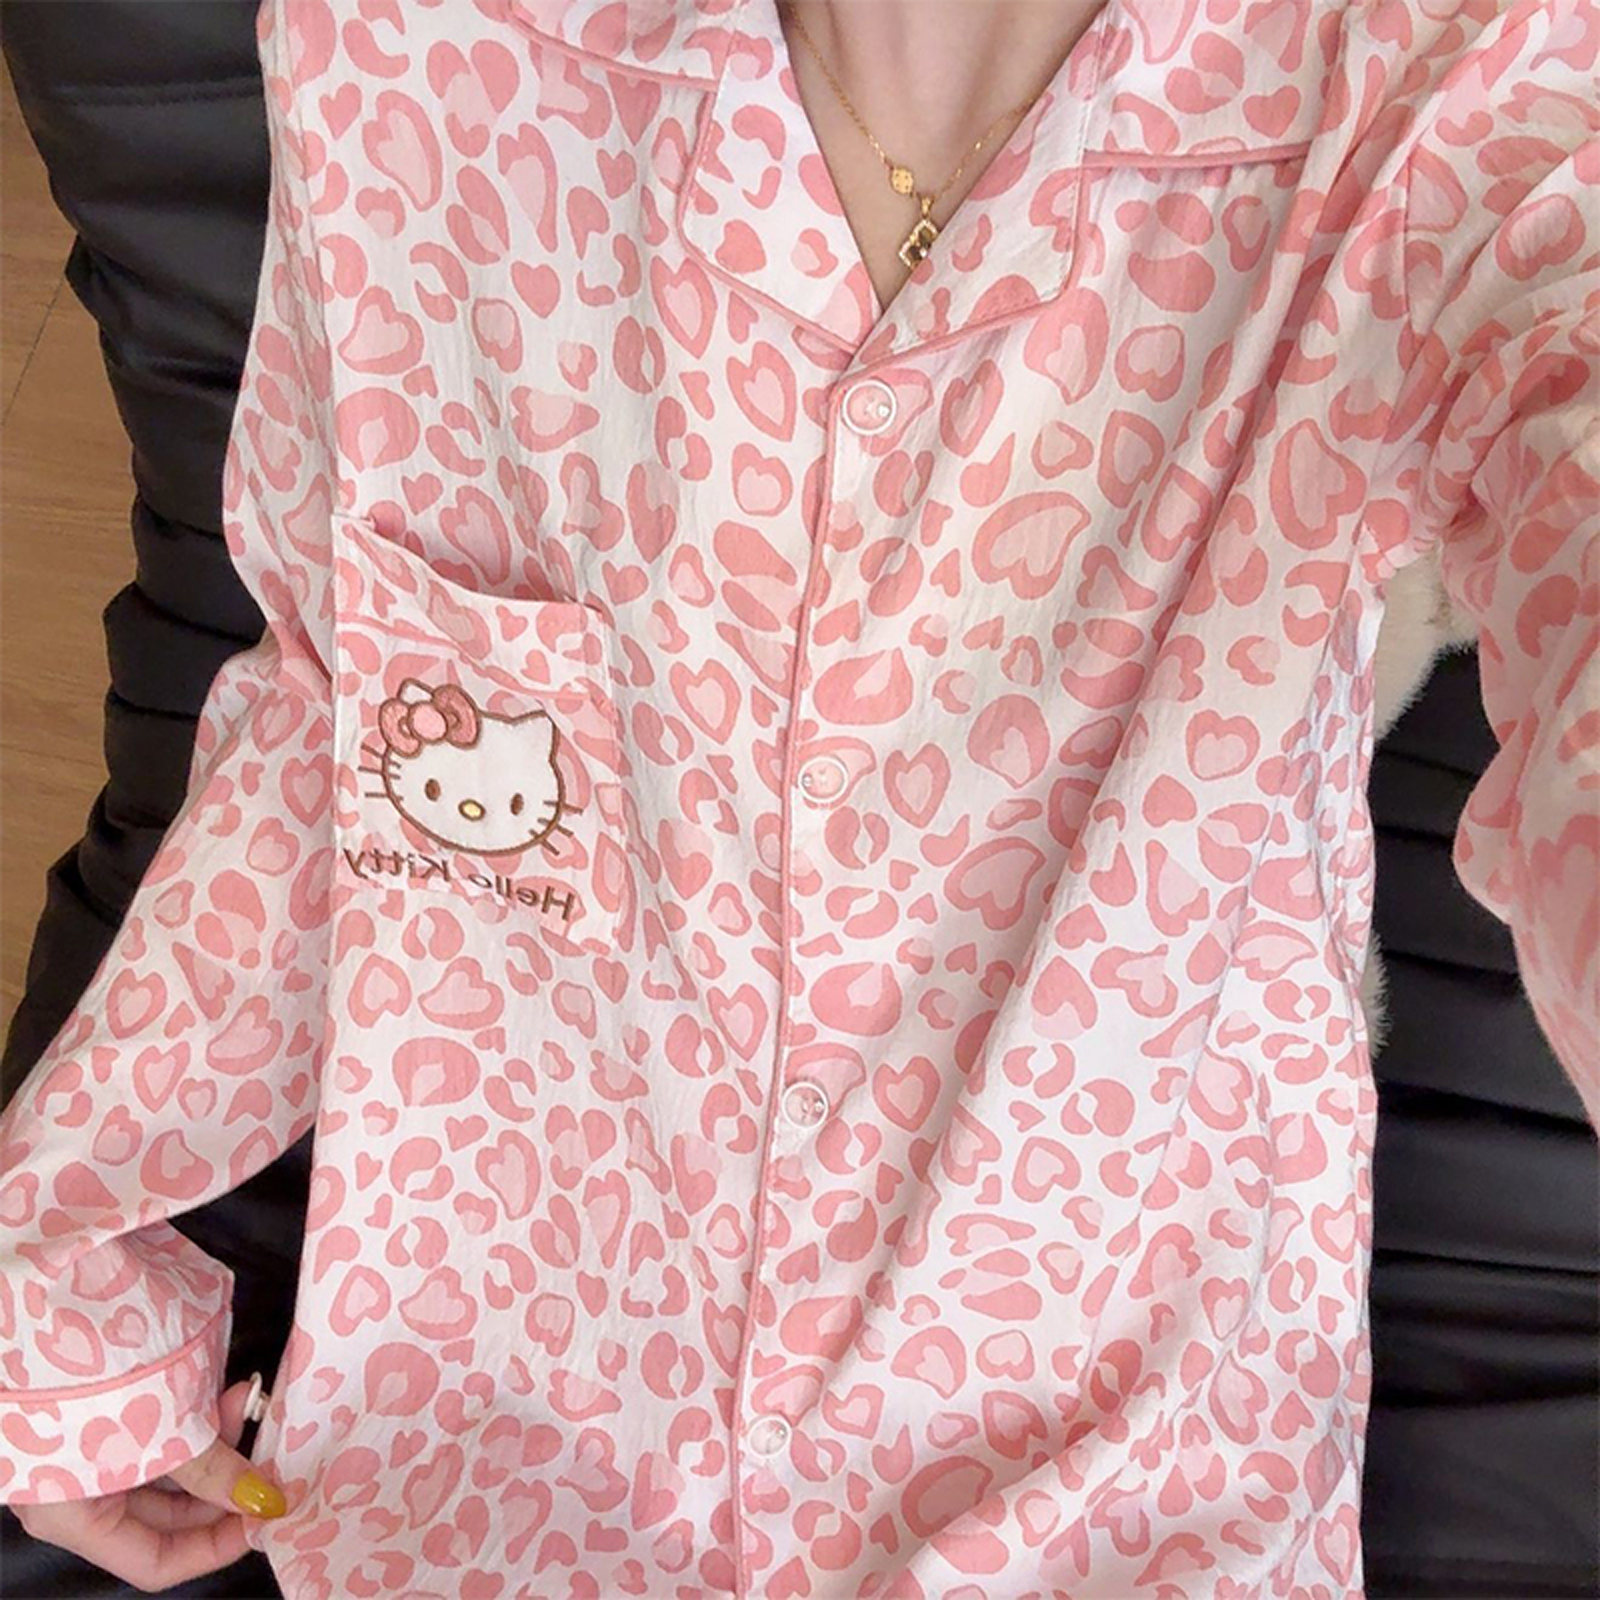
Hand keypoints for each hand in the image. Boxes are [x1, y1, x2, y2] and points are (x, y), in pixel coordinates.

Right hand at [14, 1375, 285, 1591]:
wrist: (37, 1285)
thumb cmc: (80, 1367)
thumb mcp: (151, 1429)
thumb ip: (207, 1469)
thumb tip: (259, 1500)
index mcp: (71, 1516)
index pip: (154, 1562)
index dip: (216, 1544)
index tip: (269, 1510)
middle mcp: (76, 1491)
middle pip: (165, 1513)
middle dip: (225, 1484)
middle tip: (270, 1452)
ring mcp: (87, 1444)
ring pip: (165, 1465)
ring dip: (215, 1438)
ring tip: (248, 1397)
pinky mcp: (103, 1402)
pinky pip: (156, 1427)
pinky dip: (194, 1412)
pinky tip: (224, 1386)